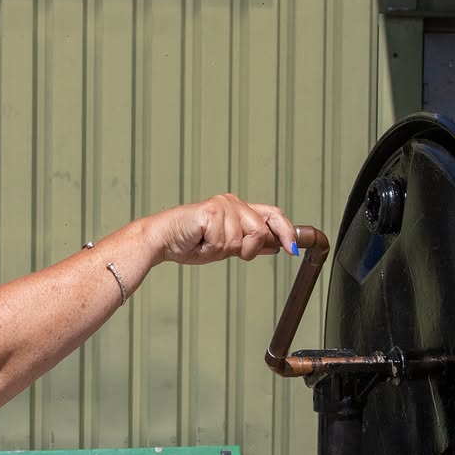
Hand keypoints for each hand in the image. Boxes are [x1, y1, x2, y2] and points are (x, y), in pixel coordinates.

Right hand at [152, 193, 297, 264]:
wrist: (162, 240)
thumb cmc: (189, 242)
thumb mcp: (226, 246)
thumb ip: (249, 242)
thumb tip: (275, 246)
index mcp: (238, 208)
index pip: (272, 215)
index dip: (285, 232)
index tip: (292, 249)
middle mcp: (232, 203)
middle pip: (260, 231)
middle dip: (246, 249)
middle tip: (222, 249)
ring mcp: (222, 206)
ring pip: (241, 240)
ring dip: (222, 251)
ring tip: (205, 244)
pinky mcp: (211, 211)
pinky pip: (223, 241)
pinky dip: (210, 249)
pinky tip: (198, 241)